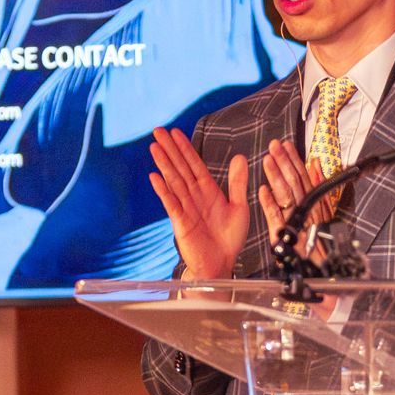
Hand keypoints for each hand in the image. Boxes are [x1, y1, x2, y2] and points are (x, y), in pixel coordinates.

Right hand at [148, 128, 250, 281]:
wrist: (222, 264)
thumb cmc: (229, 239)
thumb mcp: (239, 207)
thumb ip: (237, 183)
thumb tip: (240, 156)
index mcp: (208, 191)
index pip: (194, 164)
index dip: (185, 148)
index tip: (175, 132)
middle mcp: (195, 196)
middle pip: (180, 168)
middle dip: (170, 149)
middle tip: (158, 130)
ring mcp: (186, 208)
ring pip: (173, 181)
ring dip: (164, 164)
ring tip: (154, 147)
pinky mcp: (181, 223)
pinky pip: (171, 203)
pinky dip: (163, 190)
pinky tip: (154, 176)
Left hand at [258, 138, 320, 240]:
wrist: (323, 266)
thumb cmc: (321, 239)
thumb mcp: (323, 209)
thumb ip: (320, 185)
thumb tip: (315, 164)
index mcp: (314, 202)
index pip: (303, 176)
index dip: (294, 159)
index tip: (286, 145)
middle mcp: (306, 209)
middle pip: (294, 182)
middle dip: (284, 162)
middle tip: (275, 146)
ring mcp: (296, 222)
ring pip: (286, 195)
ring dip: (277, 177)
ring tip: (268, 161)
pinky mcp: (286, 235)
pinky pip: (277, 218)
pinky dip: (270, 204)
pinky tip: (263, 190)